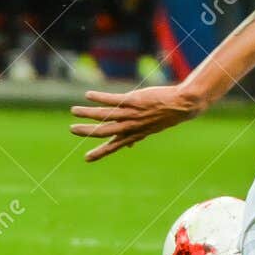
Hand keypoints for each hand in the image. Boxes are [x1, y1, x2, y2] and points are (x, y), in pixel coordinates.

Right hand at [69, 85, 207, 161]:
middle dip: (87, 132)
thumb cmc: (166, 116)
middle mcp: (131, 126)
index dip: (100, 153)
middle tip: (72, 130)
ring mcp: (132, 113)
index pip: (114, 146)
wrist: (182, 105)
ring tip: (74, 111)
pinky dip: (99, 98)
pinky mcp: (133, 100)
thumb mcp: (151, 129)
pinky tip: (88, 95)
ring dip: (87, 113)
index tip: (87, 159)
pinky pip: (112, 100)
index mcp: (134, 134)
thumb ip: (137, 136)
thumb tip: (129, 146)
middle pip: (104, 131)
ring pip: (105, 115)